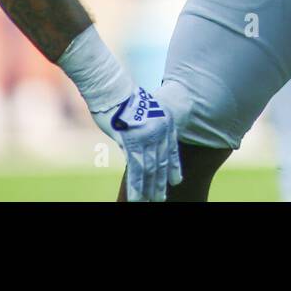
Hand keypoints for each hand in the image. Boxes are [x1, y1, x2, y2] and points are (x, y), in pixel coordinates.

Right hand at [89, 86, 181, 201]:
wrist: (113, 88)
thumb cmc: (121, 96)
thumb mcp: (142, 109)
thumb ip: (144, 126)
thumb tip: (139, 139)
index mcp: (164, 121)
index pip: (171, 150)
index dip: (174, 167)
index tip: (176, 180)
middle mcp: (159, 131)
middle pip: (162, 162)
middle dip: (162, 182)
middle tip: (162, 197)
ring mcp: (147, 137)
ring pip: (151, 169)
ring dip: (150, 188)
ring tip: (151, 201)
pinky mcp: (132, 143)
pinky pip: (136, 169)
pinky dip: (136, 186)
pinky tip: (137, 197)